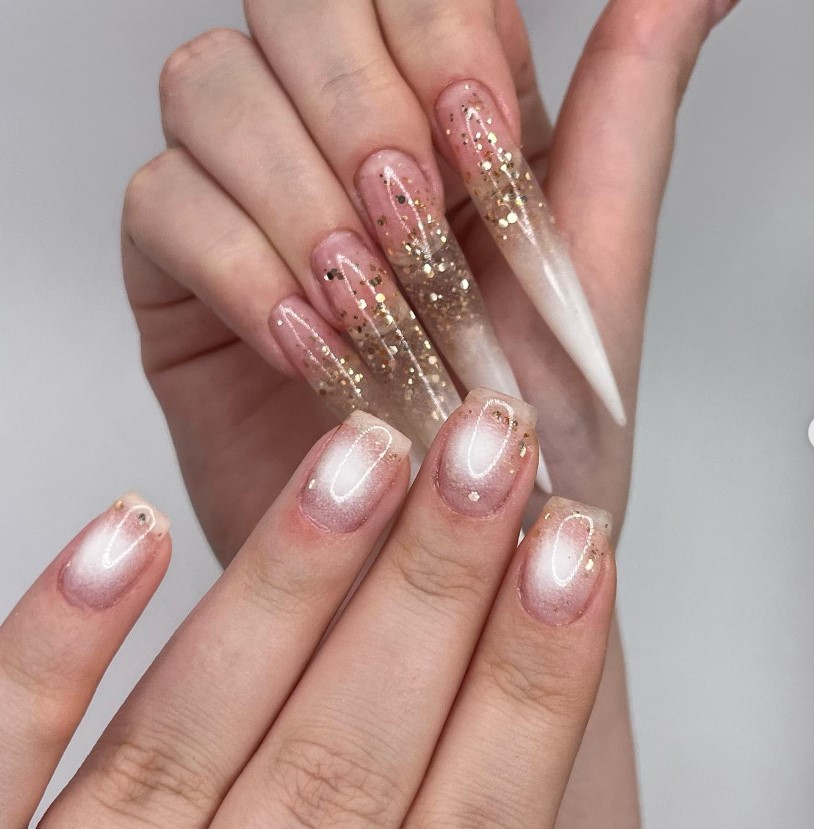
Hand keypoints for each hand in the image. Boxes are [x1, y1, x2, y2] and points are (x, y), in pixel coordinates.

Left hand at [6, 403, 615, 827]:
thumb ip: (431, 827)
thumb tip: (510, 730)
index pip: (474, 819)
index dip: (534, 678)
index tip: (575, 542)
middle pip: (347, 752)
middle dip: (434, 588)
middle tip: (488, 445)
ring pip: (191, 736)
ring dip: (285, 584)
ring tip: (362, 454)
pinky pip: (1, 757)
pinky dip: (56, 652)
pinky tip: (132, 530)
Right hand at [122, 0, 734, 563]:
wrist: (447, 558)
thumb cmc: (526, 433)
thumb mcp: (595, 264)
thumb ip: (633, 106)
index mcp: (443, 112)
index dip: (431, 34)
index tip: (477, 147)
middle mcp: (338, 138)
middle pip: (291, 5)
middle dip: (355, 109)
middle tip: (409, 228)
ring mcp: (250, 202)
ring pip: (208, 87)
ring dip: (293, 193)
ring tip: (364, 303)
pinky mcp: (182, 276)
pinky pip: (158, 204)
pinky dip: (235, 268)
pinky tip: (306, 344)